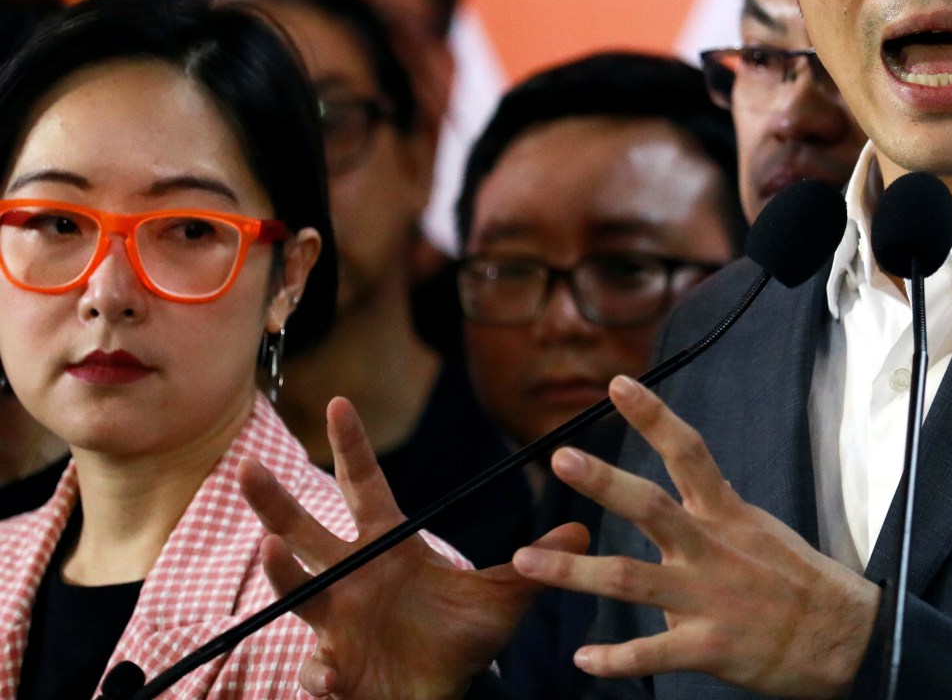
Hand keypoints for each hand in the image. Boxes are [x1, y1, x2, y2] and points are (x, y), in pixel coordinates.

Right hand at [239, 397, 590, 699]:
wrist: (443, 694)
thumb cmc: (461, 639)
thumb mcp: (505, 598)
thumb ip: (537, 563)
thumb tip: (583, 527)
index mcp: (390, 546)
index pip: (365, 486)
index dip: (352, 446)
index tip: (340, 402)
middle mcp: (353, 576)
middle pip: (305, 530)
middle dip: (275, 501)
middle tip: (247, 467)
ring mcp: (336, 620)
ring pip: (296, 590)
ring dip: (280, 572)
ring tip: (271, 549)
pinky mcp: (334, 667)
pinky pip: (317, 666)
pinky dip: (319, 672)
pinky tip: (327, 676)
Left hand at [513, 375, 880, 698]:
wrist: (845, 637)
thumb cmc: (801, 583)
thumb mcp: (761, 532)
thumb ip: (713, 522)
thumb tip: (676, 519)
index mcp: (728, 515)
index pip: (689, 452)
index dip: (653, 416)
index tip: (617, 384)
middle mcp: (713, 549)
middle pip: (651, 507)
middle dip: (604, 482)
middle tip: (561, 458)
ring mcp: (708, 598)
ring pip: (630, 580)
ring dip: (573, 572)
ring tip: (525, 561)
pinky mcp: (711, 645)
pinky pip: (652, 653)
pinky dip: (615, 659)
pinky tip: (585, 659)